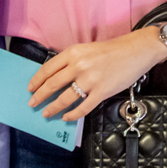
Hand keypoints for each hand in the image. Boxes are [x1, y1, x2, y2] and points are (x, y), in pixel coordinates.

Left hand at [27, 28, 166, 121]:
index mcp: (73, 53)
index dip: (36, 81)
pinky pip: (83, 107)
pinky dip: (72, 114)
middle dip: (39, 96)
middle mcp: (79, 66)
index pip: (48, 69)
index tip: (30, 89)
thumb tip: (55, 79)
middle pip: (52, 85)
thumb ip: (71, 62)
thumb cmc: (111, 50)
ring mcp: (90, 80)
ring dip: (53, 108)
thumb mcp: (86, 50)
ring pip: (65, 98)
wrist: (135, 52)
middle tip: (32, 104)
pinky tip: (66, 117)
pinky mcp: (101, 92)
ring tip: (46, 113)